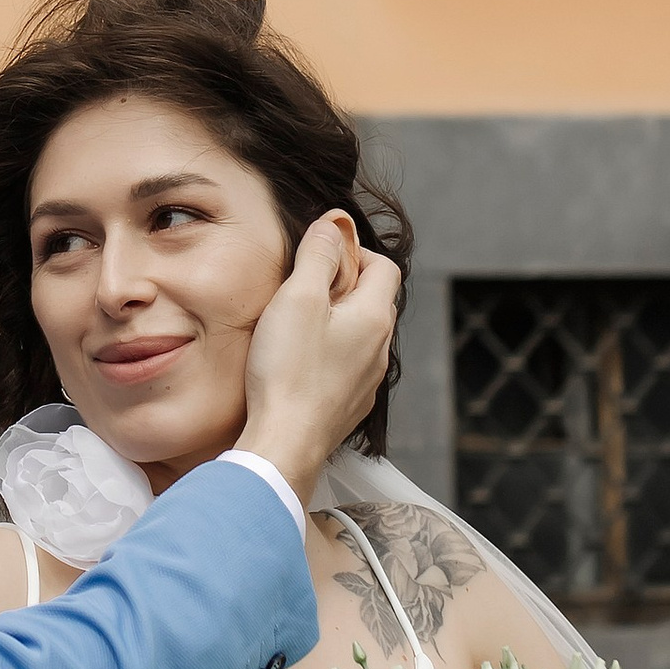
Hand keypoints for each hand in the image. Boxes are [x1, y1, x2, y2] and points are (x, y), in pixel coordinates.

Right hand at [236, 214, 403, 504]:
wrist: (284, 445)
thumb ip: (318, 256)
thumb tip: (334, 224)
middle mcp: (379, 350)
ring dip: (337, 321)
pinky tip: (299, 362)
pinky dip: (330, 353)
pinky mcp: (348, 405)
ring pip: (361, 335)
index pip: (385, 267)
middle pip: (375, 300)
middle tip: (305, 288)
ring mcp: (366, 381)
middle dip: (345, 285)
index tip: (322, 256)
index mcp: (373, 318)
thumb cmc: (288, 373)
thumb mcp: (297, 299)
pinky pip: (347, 366)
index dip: (356, 252)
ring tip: (298, 324)